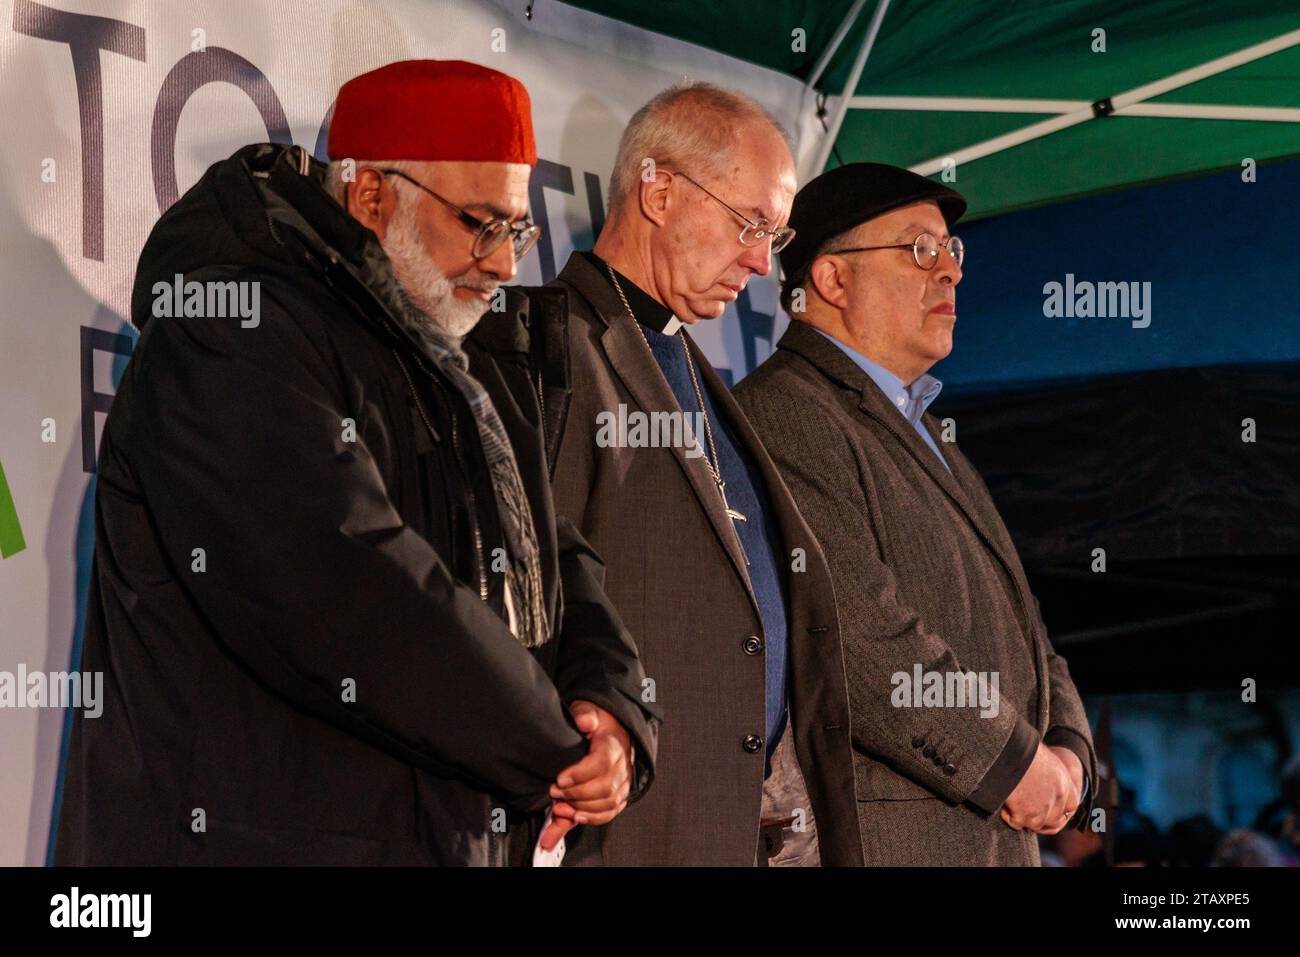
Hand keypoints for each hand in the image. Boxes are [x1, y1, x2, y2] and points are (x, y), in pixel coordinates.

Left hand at [538, 700, 633, 850]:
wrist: (612, 729)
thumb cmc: (596, 721)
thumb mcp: (587, 710)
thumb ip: (584, 714)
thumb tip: (584, 721)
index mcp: (613, 743)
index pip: (602, 763)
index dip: (580, 774)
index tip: (559, 779)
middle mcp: (623, 764)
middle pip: (606, 787)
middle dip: (576, 794)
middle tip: (553, 792)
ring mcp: (624, 780)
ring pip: (609, 802)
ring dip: (582, 809)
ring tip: (559, 807)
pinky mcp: (621, 793)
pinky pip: (611, 811)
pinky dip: (593, 818)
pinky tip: (575, 816)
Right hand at [999, 741, 1080, 834]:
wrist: (1012, 750)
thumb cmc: (1023, 747)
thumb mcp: (1043, 757)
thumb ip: (1047, 771)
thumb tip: (1039, 773)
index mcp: (1064, 783)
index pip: (1070, 805)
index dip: (1059, 809)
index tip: (1048, 806)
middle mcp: (1057, 799)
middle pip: (1053, 819)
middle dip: (1041, 816)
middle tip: (1025, 807)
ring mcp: (1041, 809)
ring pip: (1035, 824)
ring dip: (1024, 818)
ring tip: (1012, 806)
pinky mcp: (1023, 814)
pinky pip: (1016, 823)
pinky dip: (1008, 817)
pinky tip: (1003, 807)